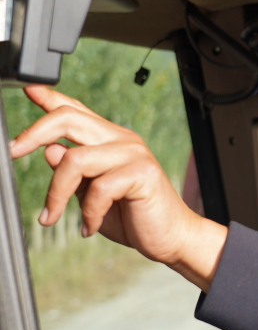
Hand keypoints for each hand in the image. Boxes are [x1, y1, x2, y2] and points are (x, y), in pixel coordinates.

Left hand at [9, 86, 226, 290]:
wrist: (170, 237)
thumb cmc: (133, 216)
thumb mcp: (91, 194)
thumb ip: (72, 173)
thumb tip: (48, 151)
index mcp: (109, 140)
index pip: (76, 111)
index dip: (51, 98)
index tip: (29, 91)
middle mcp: (122, 140)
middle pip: (69, 119)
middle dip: (34, 133)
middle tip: (13, 152)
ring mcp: (134, 154)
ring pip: (74, 160)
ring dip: (56, 194)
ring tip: (52, 217)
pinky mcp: (143, 173)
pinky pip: (99, 189)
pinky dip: (88, 212)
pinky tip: (89, 226)